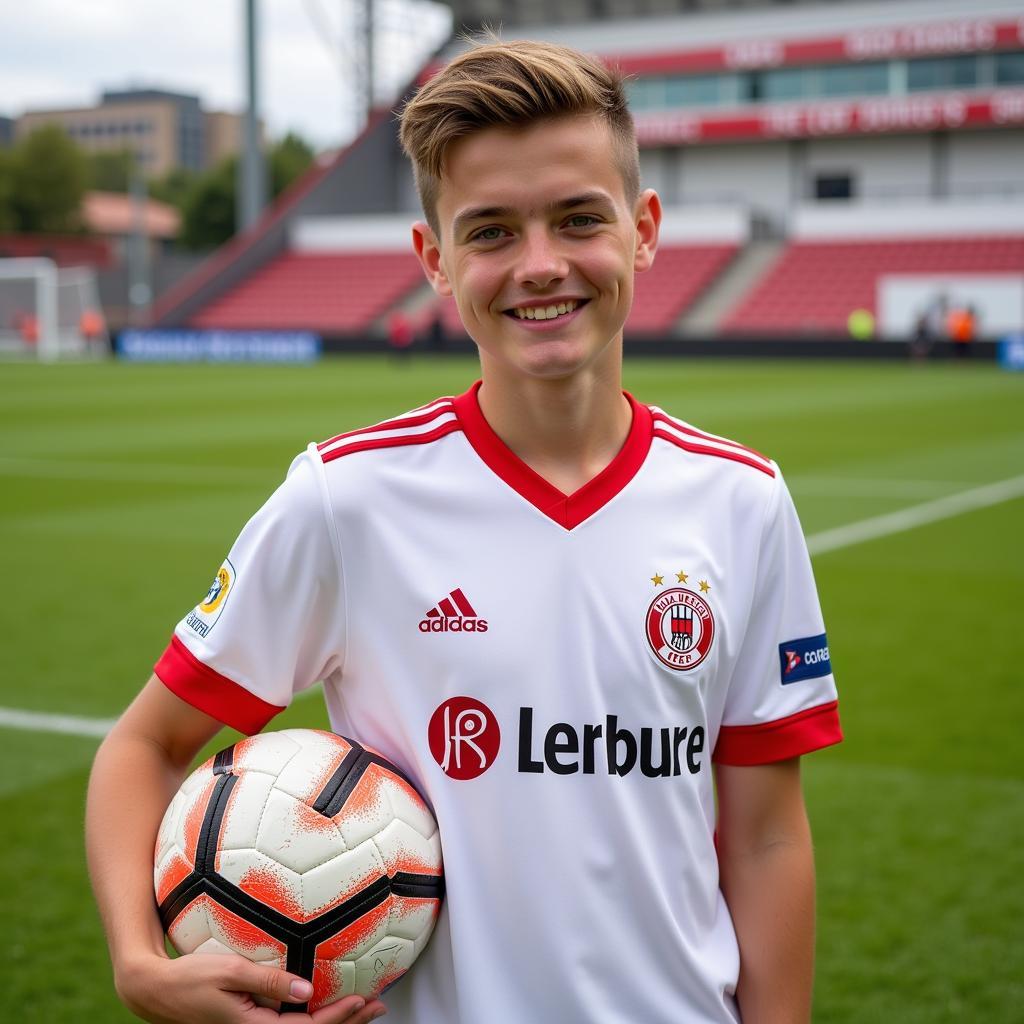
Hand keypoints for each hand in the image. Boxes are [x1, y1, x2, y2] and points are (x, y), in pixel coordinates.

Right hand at [116, 953, 386, 1023]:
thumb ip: (270, 981)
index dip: (337, 1017)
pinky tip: (324, 1003)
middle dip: (346, 1022)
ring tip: (363, 1007)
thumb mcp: (231, 972)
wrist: (156, 991)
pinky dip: (313, 1015)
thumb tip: (308, 989)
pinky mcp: (250, 1023)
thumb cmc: (190, 978)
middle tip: (377, 1006)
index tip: (362, 1000)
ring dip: (334, 1020)